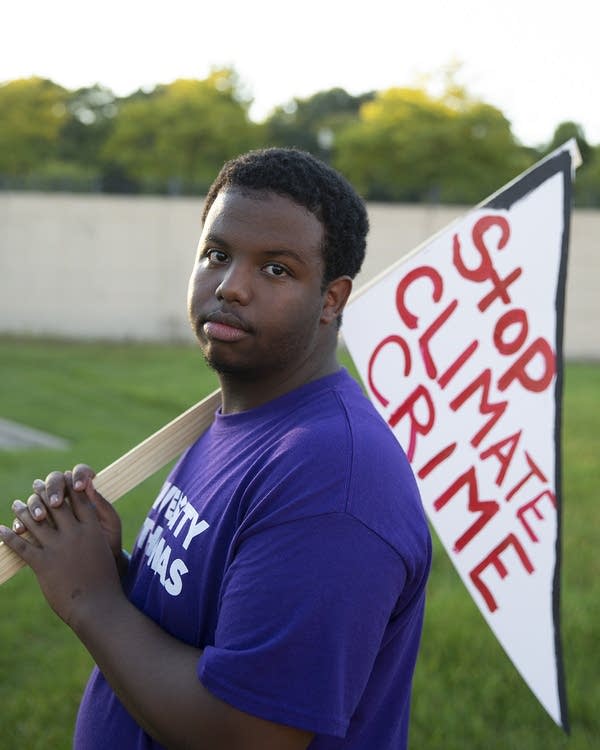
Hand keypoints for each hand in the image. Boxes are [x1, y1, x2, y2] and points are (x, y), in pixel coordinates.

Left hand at [1, 481, 121, 628]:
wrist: (99, 605)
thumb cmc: (105, 579)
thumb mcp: (105, 549)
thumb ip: (94, 530)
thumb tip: (88, 515)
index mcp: (92, 529)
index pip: (78, 498)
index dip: (68, 486)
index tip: (61, 479)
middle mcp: (75, 534)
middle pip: (55, 505)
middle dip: (44, 493)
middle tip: (35, 485)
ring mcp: (58, 548)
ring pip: (35, 522)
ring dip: (23, 511)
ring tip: (16, 504)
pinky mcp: (43, 565)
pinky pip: (21, 546)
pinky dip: (9, 536)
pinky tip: (1, 529)